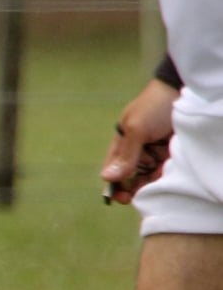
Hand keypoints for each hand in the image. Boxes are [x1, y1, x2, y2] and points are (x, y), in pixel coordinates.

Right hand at [103, 78, 177, 204]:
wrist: (183, 91)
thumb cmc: (154, 107)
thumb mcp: (136, 129)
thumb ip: (124, 155)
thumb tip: (107, 178)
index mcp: (121, 146)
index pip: (113, 172)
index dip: (115, 187)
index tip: (124, 198)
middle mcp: (136, 153)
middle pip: (130, 179)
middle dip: (134, 188)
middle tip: (143, 195)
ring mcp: (154, 154)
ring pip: (148, 178)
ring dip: (152, 183)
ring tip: (160, 178)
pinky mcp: (170, 156)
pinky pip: (165, 173)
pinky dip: (165, 177)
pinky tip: (169, 173)